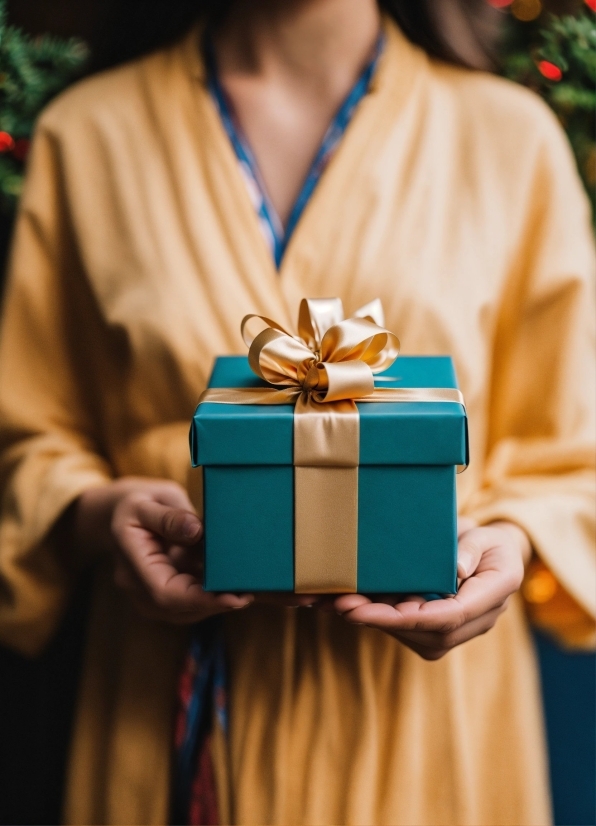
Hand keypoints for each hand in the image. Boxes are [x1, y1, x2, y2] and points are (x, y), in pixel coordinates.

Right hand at [72, 477, 253, 622]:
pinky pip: (187, 601)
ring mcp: (147, 593)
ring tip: (245, 589)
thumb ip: (170, 517)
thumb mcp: (148, 501)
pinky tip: (232, 583)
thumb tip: (196, 531)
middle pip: (178, 608)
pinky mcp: (163, 590)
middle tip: (249, 593)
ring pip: (185, 610)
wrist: (116, 513)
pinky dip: (210, 595)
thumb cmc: (135, 503)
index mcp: (131, 561)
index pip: (165, 593)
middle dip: (214, 604)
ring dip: (215, 602)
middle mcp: (136, 585)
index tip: (233, 597)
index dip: (201, 599)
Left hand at [334, 518, 530, 659]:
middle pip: (425, 632)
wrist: (494, 556)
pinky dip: (376, 616)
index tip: (378, 610)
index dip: (411, 617)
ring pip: (411, 634)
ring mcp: (455, 630)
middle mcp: (475, 622)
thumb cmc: (490, 542)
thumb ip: (472, 550)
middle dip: (382, 620)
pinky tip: (347, 603)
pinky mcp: (436, 629)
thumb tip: (456, 570)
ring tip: (337, 602)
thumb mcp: (487, 536)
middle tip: (343, 605)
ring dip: (373, 620)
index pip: (450, 616)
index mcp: (492, 597)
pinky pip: (406, 628)